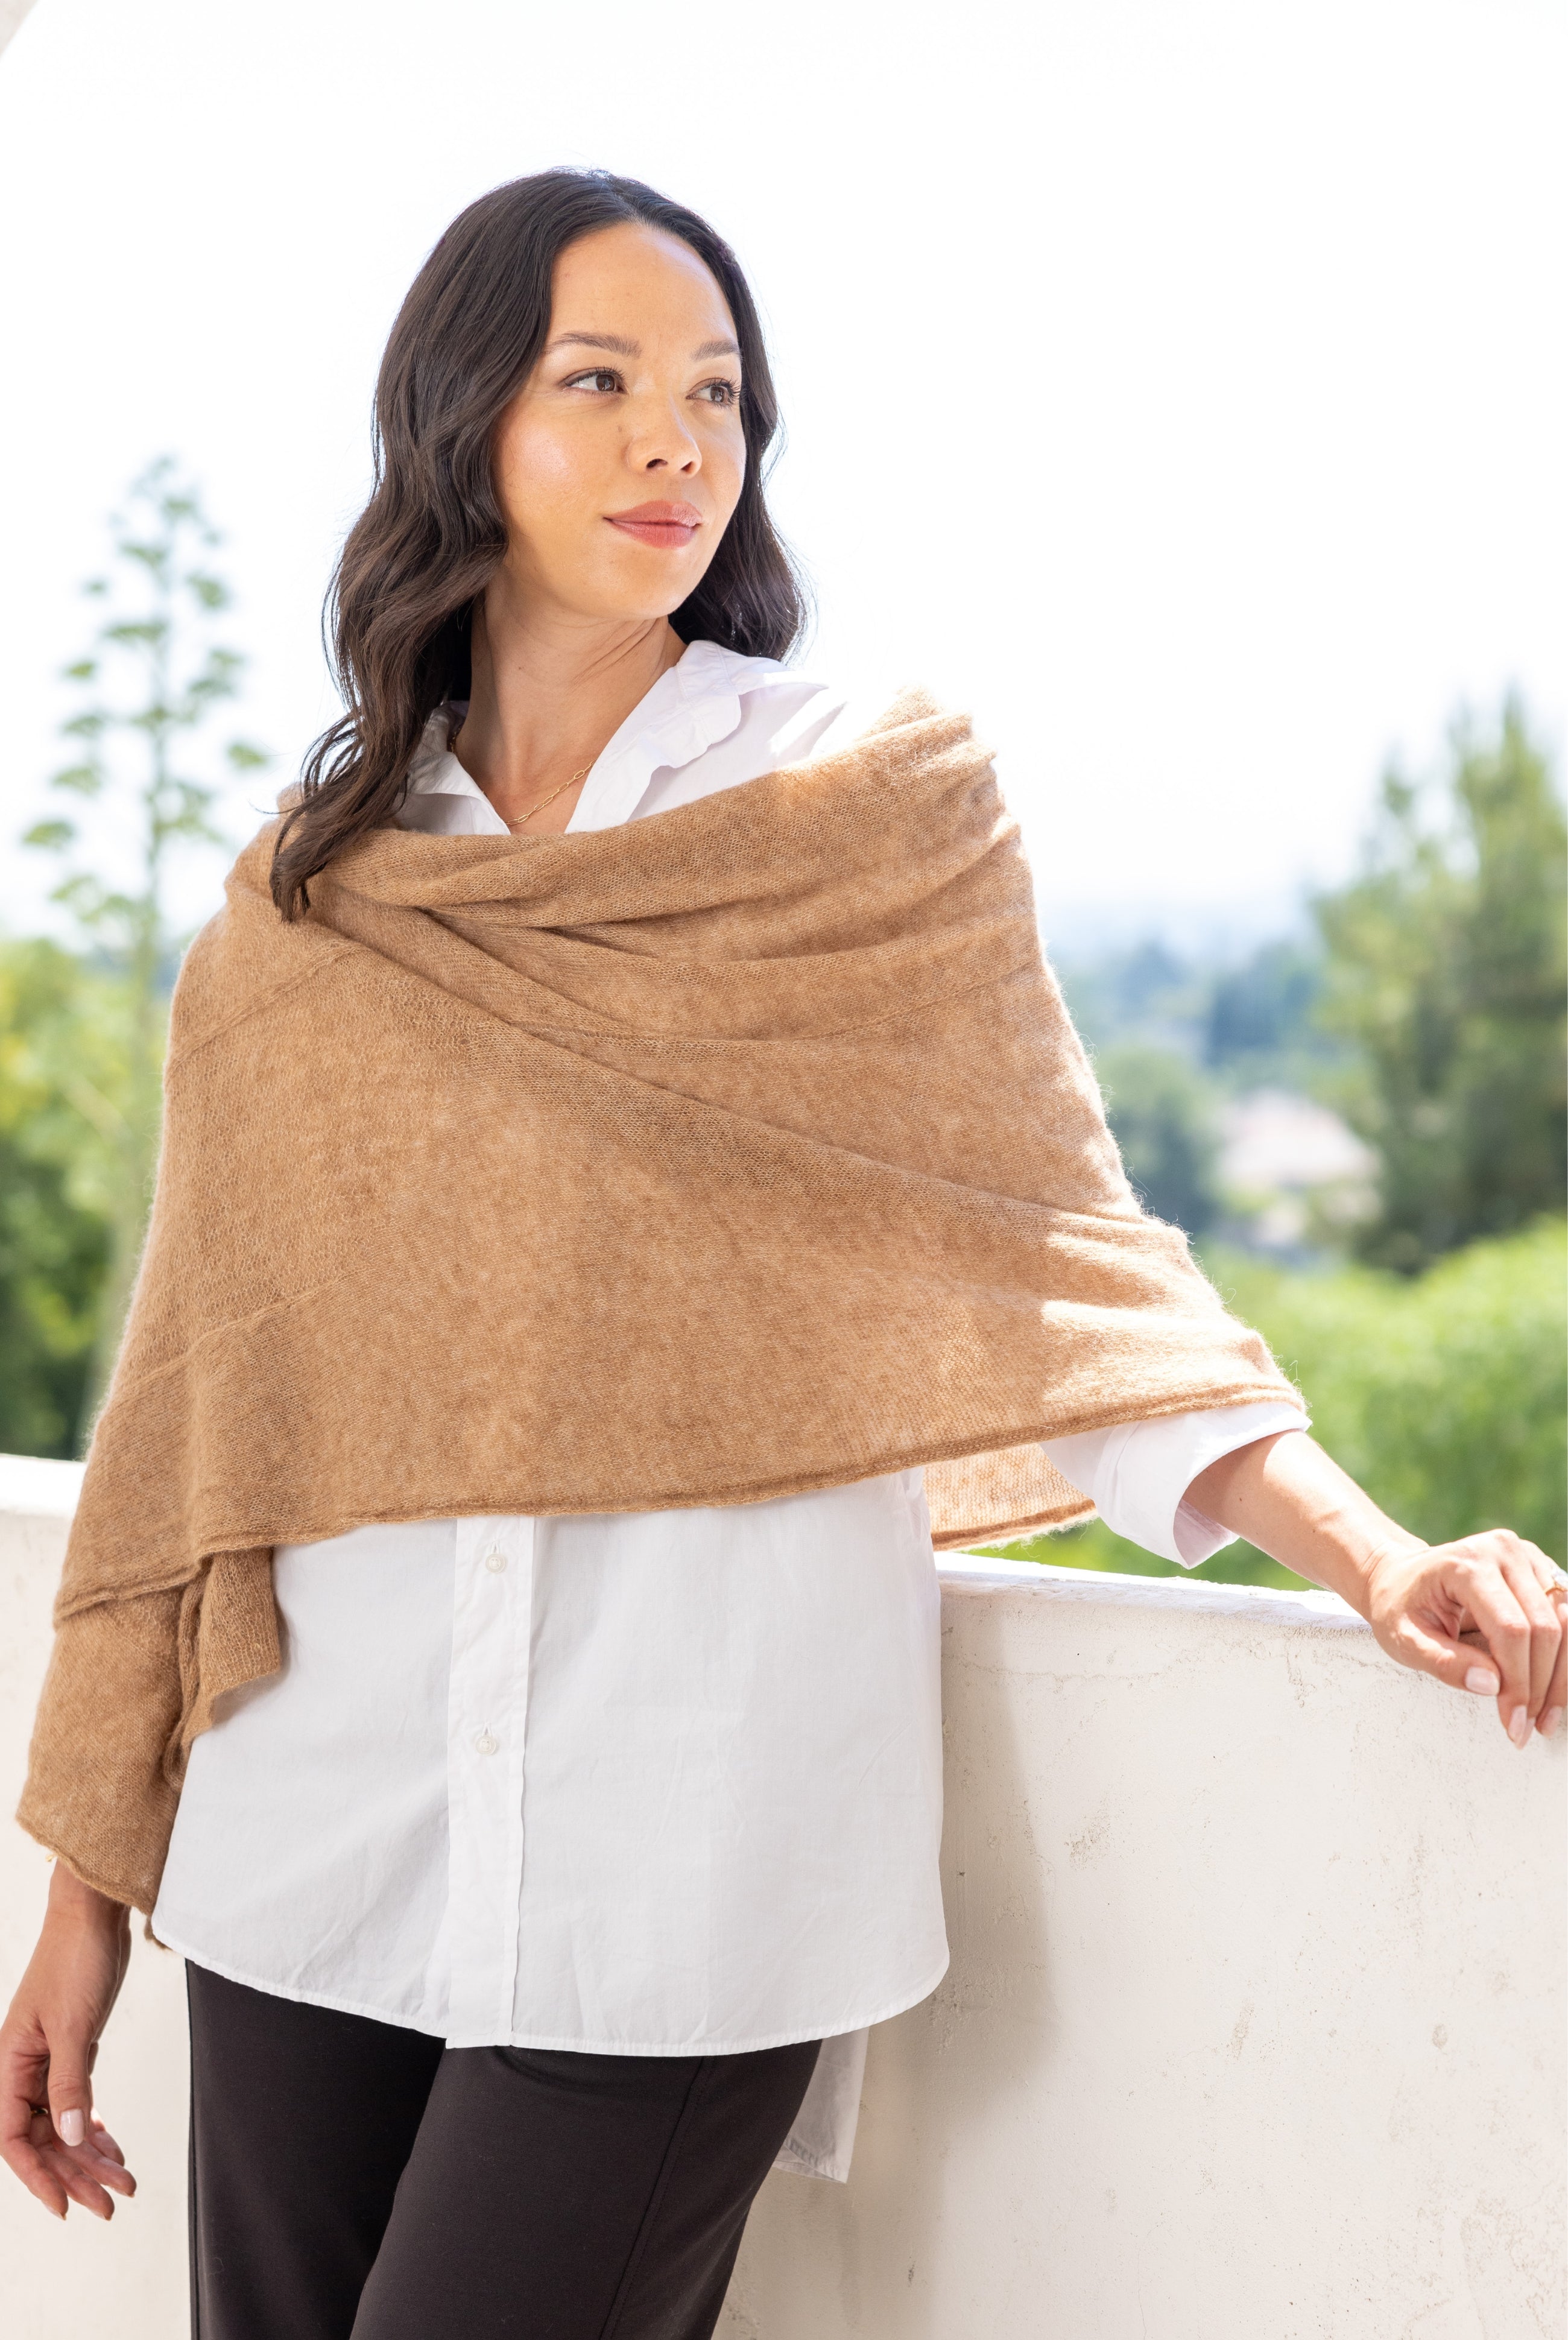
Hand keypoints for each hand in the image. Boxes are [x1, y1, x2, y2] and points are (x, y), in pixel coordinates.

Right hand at [0, 1862, 136, 2218]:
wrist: (93, 1916)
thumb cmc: (75, 1959)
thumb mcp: (74, 2025)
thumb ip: (71, 2083)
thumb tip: (74, 2138)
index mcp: (8, 2065)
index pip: (14, 2138)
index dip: (37, 2176)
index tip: (65, 2206)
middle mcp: (22, 2069)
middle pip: (44, 2138)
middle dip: (74, 2174)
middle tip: (110, 2204)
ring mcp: (48, 2061)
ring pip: (65, 2124)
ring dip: (91, 2155)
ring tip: (124, 2182)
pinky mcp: (72, 2051)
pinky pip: (79, 2102)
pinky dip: (96, 2127)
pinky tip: (114, 2149)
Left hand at [1362, 1529, 1567, 1748]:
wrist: (1401, 1576)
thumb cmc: (1399, 1607)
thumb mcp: (1403, 1639)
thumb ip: (1443, 1662)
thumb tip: (1491, 1686)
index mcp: (1467, 1564)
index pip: (1510, 1629)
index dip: (1519, 1683)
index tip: (1513, 1724)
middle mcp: (1503, 1552)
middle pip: (1545, 1627)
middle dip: (1541, 1686)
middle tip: (1527, 1729)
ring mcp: (1527, 1557)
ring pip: (1567, 1623)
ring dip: (1561, 1677)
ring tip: (1544, 1719)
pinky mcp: (1541, 1571)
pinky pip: (1567, 1617)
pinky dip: (1564, 1659)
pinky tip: (1552, 1692)